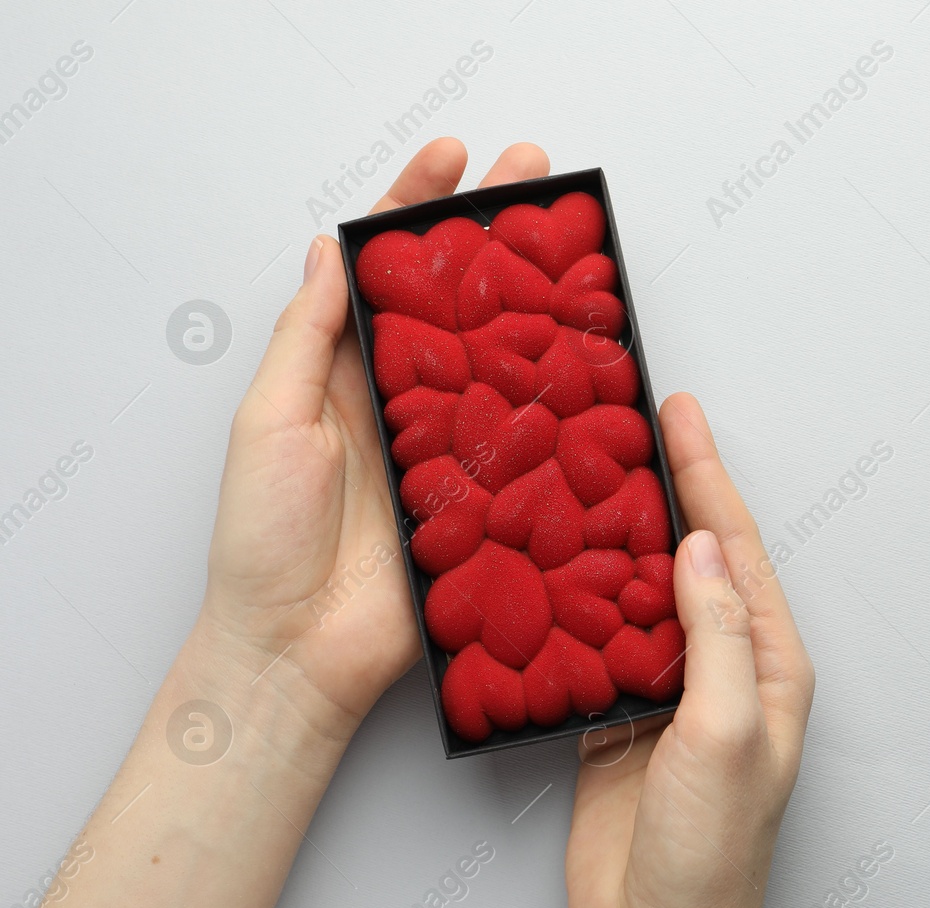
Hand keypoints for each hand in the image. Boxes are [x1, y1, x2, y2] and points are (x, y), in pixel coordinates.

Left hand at [201, 138, 552, 737]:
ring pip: (502, 360)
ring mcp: (453, 448)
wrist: (301, 651)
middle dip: (497, 234)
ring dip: (537, 303)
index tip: (453, 156)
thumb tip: (332, 253)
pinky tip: (587, 359)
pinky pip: (528, 439)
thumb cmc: (265, 541)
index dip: (418, 209)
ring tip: (574, 250)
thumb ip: (307, 338)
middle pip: (458, 299)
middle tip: (537, 177)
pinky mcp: (488, 498)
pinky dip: (559, 400)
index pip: (385, 272)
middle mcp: (406, 402)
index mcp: (345, 373)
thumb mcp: (268, 422)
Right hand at [568, 394, 815, 907]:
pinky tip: (552, 563)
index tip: (679, 413)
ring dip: (613, 535)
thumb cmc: (712, 852)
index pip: (734, 550)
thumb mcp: (727, 735)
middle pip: (689, 556)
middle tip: (626, 420)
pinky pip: (597, 638)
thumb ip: (717, 639)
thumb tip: (697, 552)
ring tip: (582, 471)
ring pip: (639, 590)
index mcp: (769, 665)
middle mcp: (724, 668)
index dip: (707, 476)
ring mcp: (669, 690)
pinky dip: (575, 597)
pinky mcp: (618, 715)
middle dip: (662, 487)